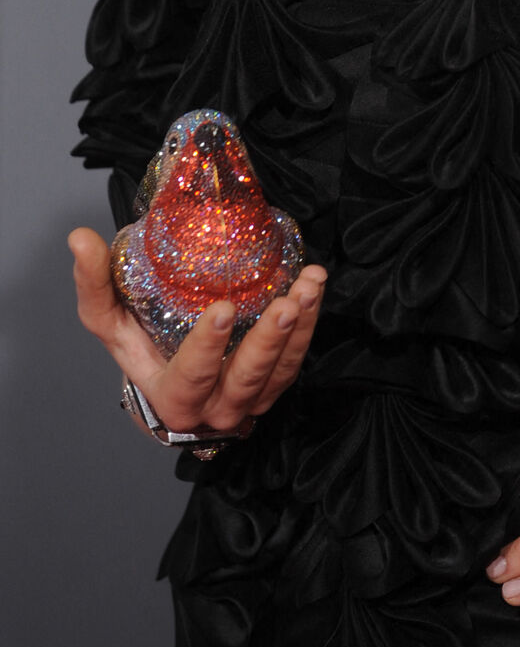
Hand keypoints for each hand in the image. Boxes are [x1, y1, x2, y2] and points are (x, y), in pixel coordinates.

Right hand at [69, 226, 326, 437]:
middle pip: (245, 381)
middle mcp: (214, 408)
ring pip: (280, 371)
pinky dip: (310, 323)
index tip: (225, 309)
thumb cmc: (139, 346)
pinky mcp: (275, 384)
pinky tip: (313, 285)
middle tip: (285, 303)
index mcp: (171, 396)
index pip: (190, 378)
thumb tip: (79, 238)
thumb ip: (95, 283)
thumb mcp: (109, 320)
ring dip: (300, 328)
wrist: (168, 378)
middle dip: (268, 342)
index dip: (207, 349)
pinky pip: (297, 358)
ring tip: (309, 285)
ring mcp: (250, 400)